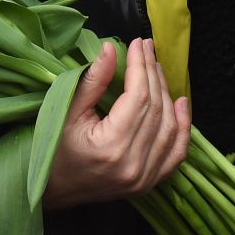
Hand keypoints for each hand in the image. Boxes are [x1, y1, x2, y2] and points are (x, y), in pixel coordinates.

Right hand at [40, 38, 190, 208]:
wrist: (52, 190)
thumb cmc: (55, 149)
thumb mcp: (67, 111)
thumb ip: (92, 81)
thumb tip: (110, 49)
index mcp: (111, 147)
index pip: (138, 98)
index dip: (140, 66)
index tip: (138, 44)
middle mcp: (133, 165)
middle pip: (155, 109)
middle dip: (153, 74)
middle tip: (148, 49)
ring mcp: (145, 178)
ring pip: (169, 127)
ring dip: (166, 94)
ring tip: (156, 69)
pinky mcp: (149, 183)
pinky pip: (176, 153)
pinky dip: (182, 127)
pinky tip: (181, 104)